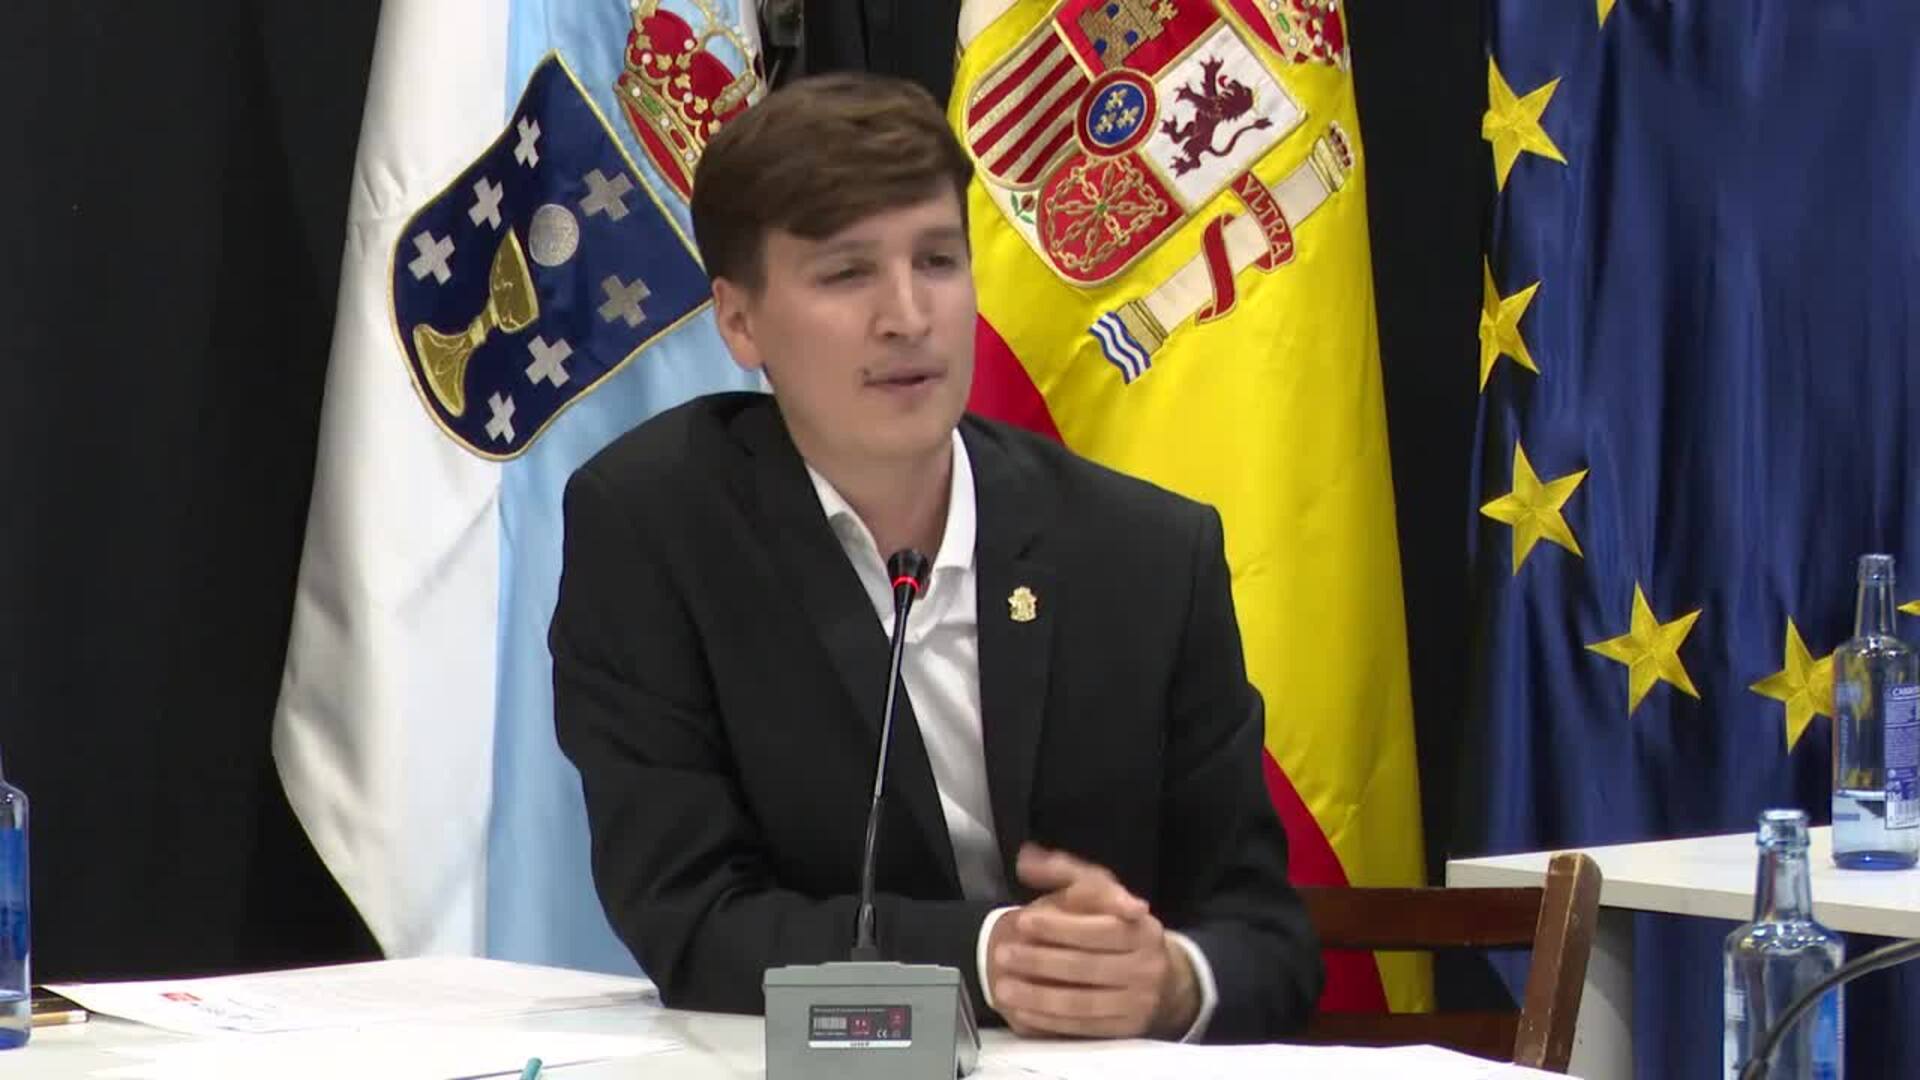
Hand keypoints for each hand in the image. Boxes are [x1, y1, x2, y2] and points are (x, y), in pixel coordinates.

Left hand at [985, 844, 1199, 1039]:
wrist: (1159, 975)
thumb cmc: (1119, 927)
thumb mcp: (1101, 892)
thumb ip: (1065, 872)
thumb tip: (1028, 859)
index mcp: (1142, 929)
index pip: (1101, 929)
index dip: (1061, 927)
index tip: (1025, 921)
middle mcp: (1146, 966)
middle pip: (1088, 966)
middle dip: (1040, 961)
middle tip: (1003, 954)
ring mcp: (1139, 1002)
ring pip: (1083, 1002)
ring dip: (1038, 996)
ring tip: (1004, 988)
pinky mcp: (1126, 1030)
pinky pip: (1083, 1028)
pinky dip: (1050, 1021)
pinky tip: (1023, 1011)